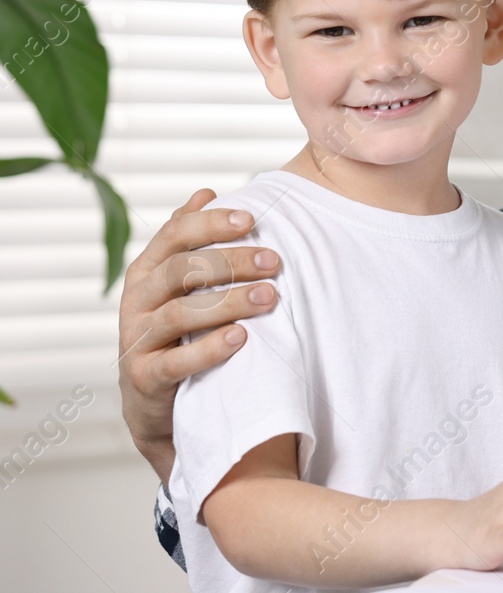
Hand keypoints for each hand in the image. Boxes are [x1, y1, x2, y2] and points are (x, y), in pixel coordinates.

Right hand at [117, 189, 282, 482]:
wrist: (156, 400)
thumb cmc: (179, 330)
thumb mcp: (179, 283)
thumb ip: (189, 239)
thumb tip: (206, 191)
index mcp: (147, 270)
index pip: (175, 234)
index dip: (211, 223)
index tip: (252, 219)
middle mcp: (137, 300)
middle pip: (182, 270)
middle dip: (231, 262)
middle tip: (275, 262)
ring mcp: (137, 339)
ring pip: (181, 313)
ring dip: (230, 302)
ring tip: (270, 298)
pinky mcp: (145, 377)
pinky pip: (176, 362)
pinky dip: (210, 349)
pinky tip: (241, 338)